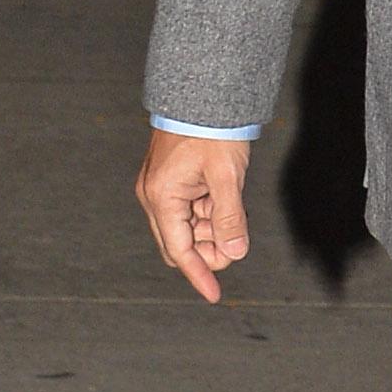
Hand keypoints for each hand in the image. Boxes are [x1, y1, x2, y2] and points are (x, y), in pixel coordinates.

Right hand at [136, 131, 251, 303]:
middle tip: (235, 244)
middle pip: (180, 243)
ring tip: (235, 215)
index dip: (198, 275)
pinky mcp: (172, 180)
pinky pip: (189, 210)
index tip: (215, 295)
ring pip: (186, 228)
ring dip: (210, 231)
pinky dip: (208, 214)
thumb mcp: (227, 177)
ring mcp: (161, 188)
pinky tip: (227, 205)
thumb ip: (230, 218)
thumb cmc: (213, 131)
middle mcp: (155, 196)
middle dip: (207, 252)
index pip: (179, 251)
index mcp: (163, 197)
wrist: (204, 96)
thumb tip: (234, 253)